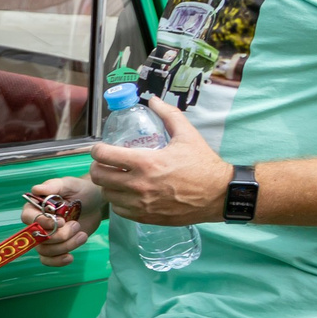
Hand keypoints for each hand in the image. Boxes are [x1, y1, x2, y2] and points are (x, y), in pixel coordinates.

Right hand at [23, 175, 102, 267]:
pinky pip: (47, 260)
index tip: (62, 221)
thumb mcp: (69, 184)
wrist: (95, 203)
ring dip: (66, 246)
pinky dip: (57, 261)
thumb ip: (53, 186)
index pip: (28, 219)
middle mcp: (36, 224)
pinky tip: (70, 257)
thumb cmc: (80, 190)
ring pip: (45, 251)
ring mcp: (46, 237)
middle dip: (60, 236)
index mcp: (35, 207)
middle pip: (37, 238)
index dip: (43, 223)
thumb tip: (36, 189)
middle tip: (76, 225)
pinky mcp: (56, 247)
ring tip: (82, 235)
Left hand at [89, 97, 231, 224]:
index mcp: (145, 162)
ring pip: (107, 194)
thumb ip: (168, 115)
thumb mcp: (187, 135)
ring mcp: (141, 204)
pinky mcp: (145, 217)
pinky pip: (119, 210)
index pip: (103, 155)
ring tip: (116, 178)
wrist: (219, 195)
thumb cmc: (203, 164)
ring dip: (108, 185)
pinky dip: (118, 201)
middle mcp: (138, 185)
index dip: (97, 150)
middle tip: (106, 163)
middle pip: (99, 176)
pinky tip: (126, 194)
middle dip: (98, 167)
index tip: (101, 148)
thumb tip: (153, 100)